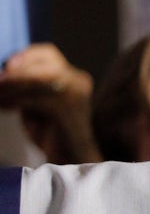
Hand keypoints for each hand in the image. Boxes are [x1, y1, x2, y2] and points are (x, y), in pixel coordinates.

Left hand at [0, 43, 100, 163]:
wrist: (70, 159)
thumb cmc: (51, 134)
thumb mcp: (38, 103)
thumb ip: (28, 87)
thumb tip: (4, 73)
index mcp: (75, 78)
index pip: (49, 54)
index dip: (25, 56)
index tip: (7, 65)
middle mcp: (78, 82)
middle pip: (43, 63)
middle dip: (16, 72)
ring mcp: (75, 95)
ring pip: (37, 80)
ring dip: (12, 86)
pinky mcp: (66, 109)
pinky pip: (34, 99)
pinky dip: (14, 101)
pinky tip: (3, 106)